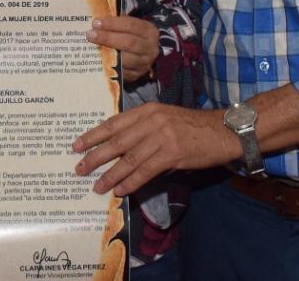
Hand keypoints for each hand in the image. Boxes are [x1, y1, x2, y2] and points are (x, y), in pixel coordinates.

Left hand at [72, 103, 230, 196]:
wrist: (222, 130)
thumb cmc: (192, 126)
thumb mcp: (164, 118)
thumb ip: (143, 129)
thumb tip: (120, 149)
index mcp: (147, 110)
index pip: (113, 123)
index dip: (93, 135)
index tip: (76, 145)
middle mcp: (151, 120)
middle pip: (116, 141)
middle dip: (95, 156)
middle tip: (79, 168)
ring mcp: (161, 136)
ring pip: (128, 158)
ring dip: (110, 174)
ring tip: (97, 185)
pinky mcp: (172, 153)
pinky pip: (145, 171)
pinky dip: (130, 182)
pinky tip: (119, 190)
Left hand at [86, 16, 158, 82]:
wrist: (145, 53)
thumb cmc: (133, 35)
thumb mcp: (130, 25)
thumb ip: (117, 23)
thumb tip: (97, 22)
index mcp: (149, 31)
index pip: (131, 25)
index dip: (113, 24)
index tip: (96, 23)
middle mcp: (149, 48)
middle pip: (129, 42)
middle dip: (107, 38)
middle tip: (90, 34)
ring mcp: (144, 63)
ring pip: (125, 59)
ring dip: (107, 53)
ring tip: (91, 47)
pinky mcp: (137, 75)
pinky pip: (122, 72)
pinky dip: (110, 66)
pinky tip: (98, 61)